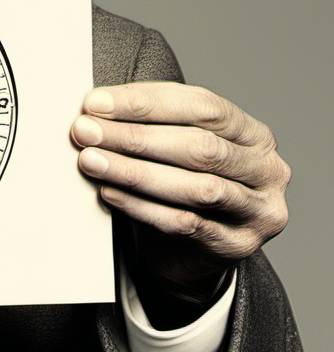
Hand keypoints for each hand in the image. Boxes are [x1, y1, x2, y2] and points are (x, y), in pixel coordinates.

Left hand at [71, 82, 289, 321]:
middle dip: (134, 136)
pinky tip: (108, 192)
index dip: (146, 102)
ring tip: (90, 160)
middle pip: (199, 146)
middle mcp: (266, 170)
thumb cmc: (181, 180)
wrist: (194, 249)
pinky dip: (140, 206)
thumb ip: (150, 122)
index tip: (95, 102)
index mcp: (254, 134)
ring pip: (195, 187)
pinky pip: (184, 222)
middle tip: (85, 131)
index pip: (202, 106)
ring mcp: (258, 211)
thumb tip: (94, 106)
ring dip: (134, 171)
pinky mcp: (237, 245)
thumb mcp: (177, 144)